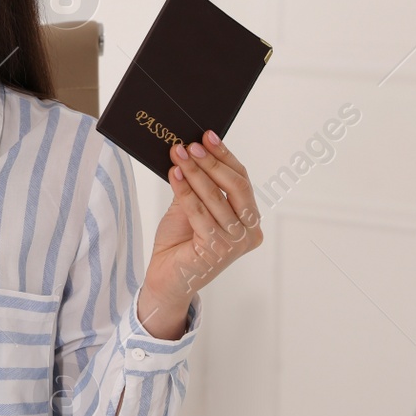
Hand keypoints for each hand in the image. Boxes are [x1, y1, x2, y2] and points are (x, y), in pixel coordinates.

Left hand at [139, 130, 263, 334]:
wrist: (166, 279)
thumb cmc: (179, 244)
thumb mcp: (190, 208)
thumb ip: (198, 186)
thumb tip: (192, 151)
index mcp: (249, 221)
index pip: (242, 181)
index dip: (225, 157)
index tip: (208, 136)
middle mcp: (248, 233)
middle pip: (236, 187)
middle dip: (211, 162)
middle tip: (191, 145)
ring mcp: (236, 244)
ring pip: (216, 198)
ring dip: (195, 174)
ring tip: (178, 155)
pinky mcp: (217, 250)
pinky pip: (200, 213)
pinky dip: (186, 192)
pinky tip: (175, 176)